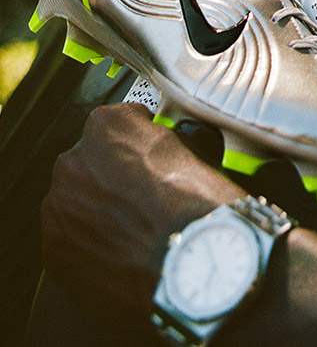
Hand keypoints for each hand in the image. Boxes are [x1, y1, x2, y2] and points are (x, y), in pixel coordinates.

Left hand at [40, 102, 243, 324]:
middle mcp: (73, 160)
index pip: (120, 125)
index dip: (139, 146)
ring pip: (77, 204)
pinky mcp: (54, 250)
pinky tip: (122, 252)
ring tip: (135, 231)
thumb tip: (156, 152)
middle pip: (91, 165)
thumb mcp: (188, 144)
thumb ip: (157, 140)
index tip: (149, 161)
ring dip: (99, 213)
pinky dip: (92, 245)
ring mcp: (59, 207)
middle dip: (112, 180)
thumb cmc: (195, 202)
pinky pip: (72, 241)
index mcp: (107, 126)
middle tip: (143, 200)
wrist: (188, 259)